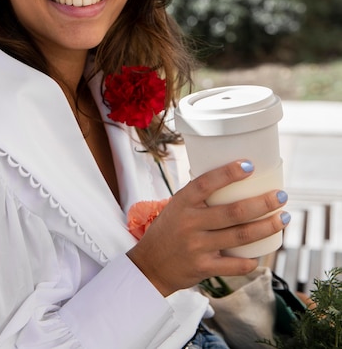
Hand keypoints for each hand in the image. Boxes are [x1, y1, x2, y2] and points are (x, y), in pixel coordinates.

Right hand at [126, 160, 289, 296]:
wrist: (150, 265)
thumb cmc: (168, 230)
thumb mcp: (177, 207)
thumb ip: (199, 197)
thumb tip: (233, 178)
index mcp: (183, 202)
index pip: (206, 182)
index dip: (228, 172)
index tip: (250, 165)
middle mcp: (190, 222)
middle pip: (234, 211)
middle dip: (263, 203)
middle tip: (281, 195)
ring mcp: (197, 246)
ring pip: (241, 236)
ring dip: (267, 227)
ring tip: (283, 218)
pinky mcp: (203, 267)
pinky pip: (235, 265)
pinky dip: (251, 260)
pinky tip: (261, 254)